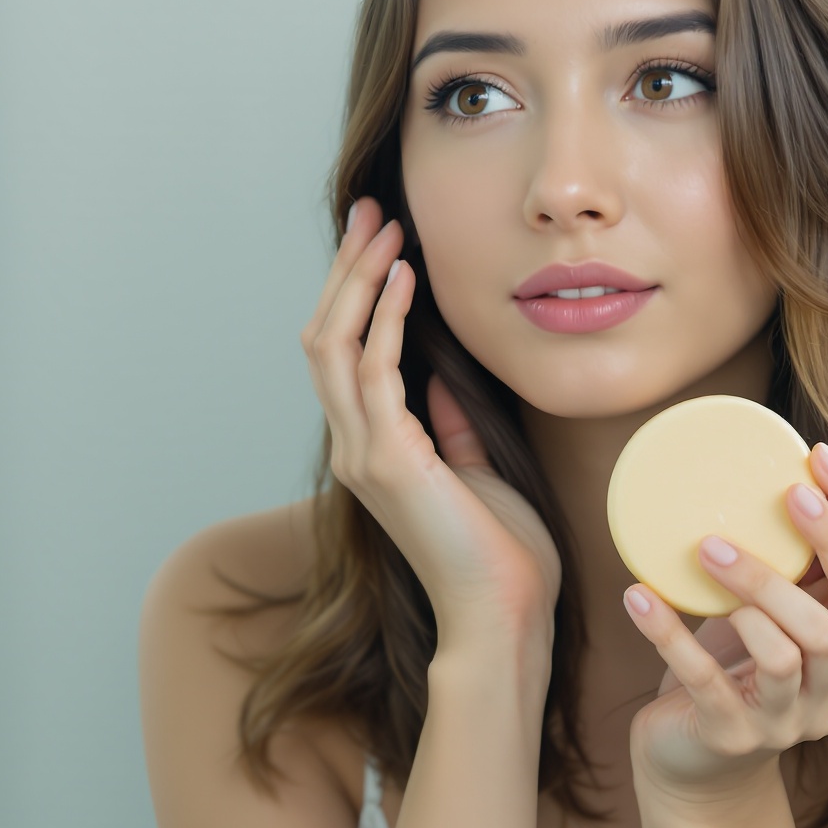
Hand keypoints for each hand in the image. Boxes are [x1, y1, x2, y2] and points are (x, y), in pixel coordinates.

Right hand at [303, 198, 560, 662]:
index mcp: (371, 449)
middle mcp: (354, 447)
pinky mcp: (390, 461)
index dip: (355, 291)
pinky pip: (374, 373)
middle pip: (324, 336)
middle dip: (347, 269)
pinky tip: (405, 280)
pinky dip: (386, 320)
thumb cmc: (502, 553)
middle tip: (373, 212)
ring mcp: (364, 454)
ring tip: (386, 230)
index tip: (380, 238)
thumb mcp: (476, 467)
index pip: (342, 353)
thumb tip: (440, 371)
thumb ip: (449, 421)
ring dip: (359, 280)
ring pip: (335, 345)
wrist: (503, 615)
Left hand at [622, 443, 827, 799]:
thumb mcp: (781, 610)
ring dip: (752, 590)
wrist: (696, 760)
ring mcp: (796, 721)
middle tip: (787, 496)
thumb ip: (801, 561)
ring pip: (792, 650)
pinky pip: (707, 682)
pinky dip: (671, 635)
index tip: (820, 459)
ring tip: (705, 549)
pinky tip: (638, 596)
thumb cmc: (742, 663)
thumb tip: (788, 463)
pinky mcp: (736, 738)